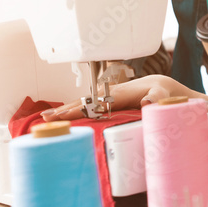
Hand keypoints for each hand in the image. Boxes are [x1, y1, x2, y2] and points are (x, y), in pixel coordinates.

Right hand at [41, 75, 184, 120]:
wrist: (159, 87)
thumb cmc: (161, 93)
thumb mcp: (162, 95)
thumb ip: (157, 98)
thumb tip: (146, 102)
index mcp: (119, 94)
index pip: (95, 104)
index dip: (79, 110)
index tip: (64, 116)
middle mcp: (108, 94)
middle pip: (82, 103)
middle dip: (64, 110)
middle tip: (44, 120)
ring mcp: (105, 96)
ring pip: (81, 103)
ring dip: (63, 110)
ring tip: (44, 118)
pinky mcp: (104, 101)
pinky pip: (85, 106)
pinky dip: (71, 110)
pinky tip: (60, 117)